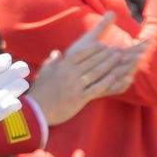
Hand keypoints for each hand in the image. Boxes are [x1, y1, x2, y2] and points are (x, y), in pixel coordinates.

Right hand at [27, 14, 143, 124]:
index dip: (94, 49)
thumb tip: (57, 53)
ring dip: (109, 65)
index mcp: (62, 67)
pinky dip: (107, 82)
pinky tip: (116, 77)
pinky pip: (96, 88)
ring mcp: (75, 86)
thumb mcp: (43, 74)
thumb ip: (51, 62)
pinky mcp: (79, 98)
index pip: (81, 54)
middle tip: (119, 49)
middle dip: (106, 54)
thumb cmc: (39, 93)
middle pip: (92, 61)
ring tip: (121, 59)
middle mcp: (70, 74)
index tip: (104, 45)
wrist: (36, 111)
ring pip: (96, 72)